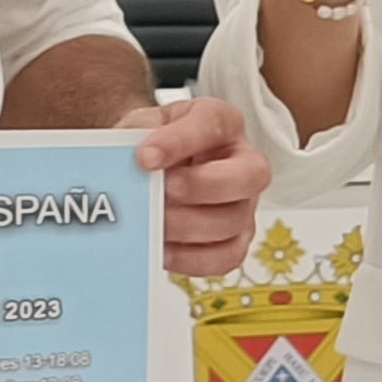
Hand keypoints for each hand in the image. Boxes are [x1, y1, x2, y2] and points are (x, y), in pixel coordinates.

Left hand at [136, 94, 268, 279]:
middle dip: (204, 185)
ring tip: (154, 223)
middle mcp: (243, 161)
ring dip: (189, 225)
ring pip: (235, 220)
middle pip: (251, 174)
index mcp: (222, 123)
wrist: (147, 167)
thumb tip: (131, 166)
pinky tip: (164, 249)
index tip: (146, 157)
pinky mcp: (236, 238)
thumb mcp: (141, 126)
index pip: (214, 124)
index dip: (180, 141)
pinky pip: (228, 256)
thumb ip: (138, 139)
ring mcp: (244, 203)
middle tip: (165, 189)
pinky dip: (193, 258)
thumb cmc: (151, 144)